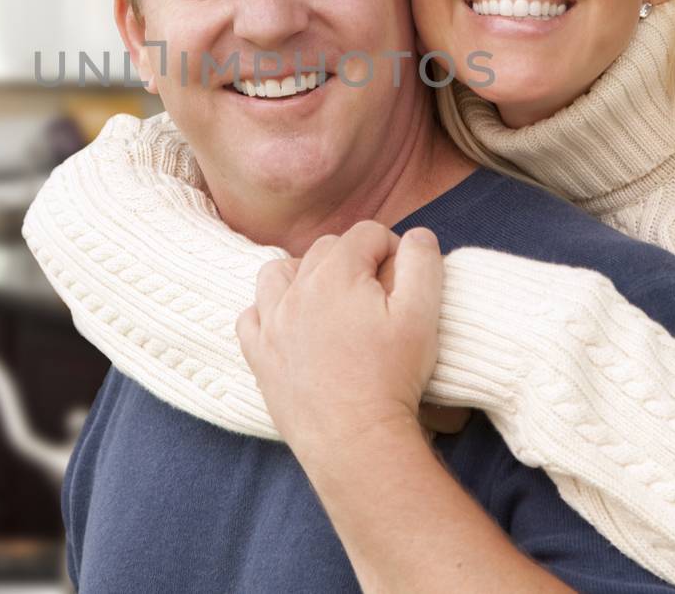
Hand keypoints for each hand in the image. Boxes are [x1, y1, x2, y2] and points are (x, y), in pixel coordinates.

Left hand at [235, 221, 442, 467]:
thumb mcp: (423, 314)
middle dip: (353, 260)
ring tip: (329, 299)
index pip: (366, 234)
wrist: (356, 441)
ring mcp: (271, 324)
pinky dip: (267, 313)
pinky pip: (250, 318)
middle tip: (377, 294)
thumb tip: (418, 236)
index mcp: (336, 274)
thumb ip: (423, 263)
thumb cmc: (393, 377)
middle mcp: (296, 291)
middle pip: (324, 250)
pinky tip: (289, 327)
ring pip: (277, 274)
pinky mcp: (259, 356)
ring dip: (302, 275)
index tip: (404, 276)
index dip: (392, 247)